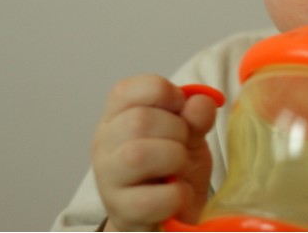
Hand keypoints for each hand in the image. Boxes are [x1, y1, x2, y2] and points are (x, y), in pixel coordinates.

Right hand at [91, 75, 219, 231]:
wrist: (166, 216)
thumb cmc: (173, 169)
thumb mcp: (189, 135)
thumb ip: (196, 115)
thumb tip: (203, 101)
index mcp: (117, 116)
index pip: (128, 90)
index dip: (165, 93)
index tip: (182, 108)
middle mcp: (104, 144)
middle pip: (139, 120)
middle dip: (177, 129)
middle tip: (184, 144)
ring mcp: (108, 179)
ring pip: (138, 155)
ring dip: (175, 158)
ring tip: (180, 167)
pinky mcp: (122, 211)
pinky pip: (151, 198)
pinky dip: (177, 194)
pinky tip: (179, 193)